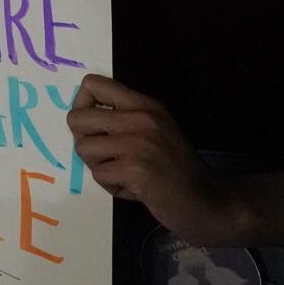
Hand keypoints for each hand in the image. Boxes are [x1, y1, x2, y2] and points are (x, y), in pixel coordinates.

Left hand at [67, 75, 253, 245]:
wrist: (207, 200)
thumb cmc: (177, 167)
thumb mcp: (155, 130)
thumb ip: (124, 119)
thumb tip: (80, 118)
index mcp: (143, 104)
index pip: (91, 84)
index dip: (82, 106)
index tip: (94, 127)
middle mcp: (140, 117)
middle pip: (76, 117)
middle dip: (85, 141)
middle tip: (106, 156)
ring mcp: (137, 142)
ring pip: (83, 148)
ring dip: (99, 167)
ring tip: (124, 174)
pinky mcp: (134, 169)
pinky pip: (99, 175)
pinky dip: (112, 187)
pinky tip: (135, 188)